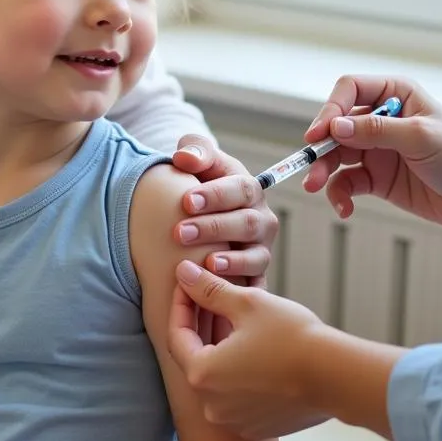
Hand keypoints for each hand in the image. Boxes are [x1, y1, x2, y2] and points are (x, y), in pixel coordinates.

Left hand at [168, 261, 327, 438]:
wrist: (339, 377)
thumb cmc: (291, 337)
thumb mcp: (247, 303)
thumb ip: (209, 290)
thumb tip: (183, 272)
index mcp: (202, 374)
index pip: (177, 334)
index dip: (181, 305)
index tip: (189, 283)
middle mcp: (212, 404)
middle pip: (196, 356)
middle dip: (201, 325)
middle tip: (210, 295)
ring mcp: (235, 420)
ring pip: (218, 376)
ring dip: (221, 348)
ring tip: (234, 318)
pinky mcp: (258, 426)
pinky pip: (238, 394)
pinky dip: (239, 370)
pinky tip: (254, 347)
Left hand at [171, 135, 276, 287]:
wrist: (202, 215)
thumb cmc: (200, 184)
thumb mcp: (199, 162)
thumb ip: (195, 150)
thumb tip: (184, 158)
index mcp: (248, 189)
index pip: (239, 189)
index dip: (214, 195)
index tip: (185, 201)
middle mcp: (262, 219)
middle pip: (246, 223)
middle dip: (212, 228)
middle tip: (179, 233)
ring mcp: (261, 249)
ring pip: (254, 256)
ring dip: (231, 261)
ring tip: (207, 263)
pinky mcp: (256, 274)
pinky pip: (254, 284)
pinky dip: (240, 288)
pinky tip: (221, 290)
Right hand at [302, 75, 441, 235]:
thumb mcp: (420, 137)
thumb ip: (375, 130)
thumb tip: (335, 128)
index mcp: (395, 95)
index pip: (350, 90)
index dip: (332, 109)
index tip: (320, 133)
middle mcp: (381, 118)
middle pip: (335, 125)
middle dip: (320, 146)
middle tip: (310, 166)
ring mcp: (376, 149)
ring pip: (335, 155)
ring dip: (323, 171)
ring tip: (317, 188)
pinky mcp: (376, 177)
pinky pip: (346, 182)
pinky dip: (340, 194)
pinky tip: (345, 208)